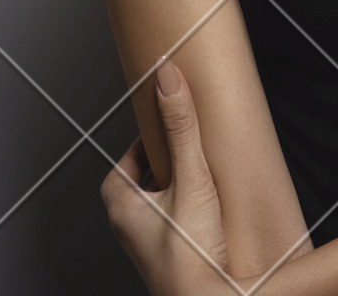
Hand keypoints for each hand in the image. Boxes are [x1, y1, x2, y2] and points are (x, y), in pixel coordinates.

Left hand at [101, 56, 251, 294]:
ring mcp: (153, 248)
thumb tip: (167, 79)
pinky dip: (191, 210)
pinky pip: (177, 224)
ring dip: (180, 188)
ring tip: (206, 172)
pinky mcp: (174, 259)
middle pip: (142, 183)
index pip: (122, 165)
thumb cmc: (190, 258)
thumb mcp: (191, 181)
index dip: (142, 144)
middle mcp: (132, 231)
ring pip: (160, 205)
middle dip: (166, 163)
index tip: (165, 127)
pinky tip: (215, 206)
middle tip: (189, 146)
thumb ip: (181, 128)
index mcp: (123, 209)